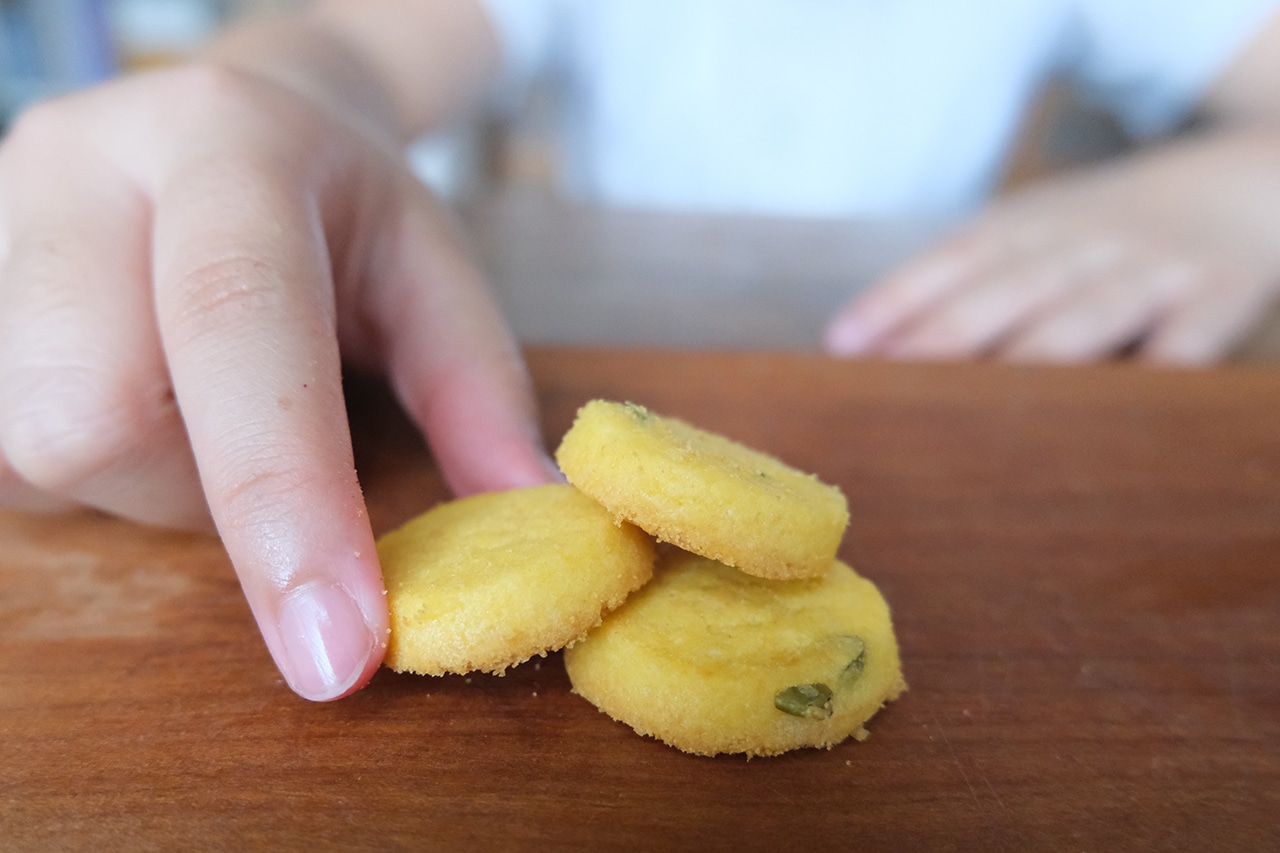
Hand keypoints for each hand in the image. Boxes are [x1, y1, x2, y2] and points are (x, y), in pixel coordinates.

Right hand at [0, 65, 557, 699]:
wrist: (241, 119)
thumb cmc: (350, 211)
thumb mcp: (437, 271)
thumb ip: (480, 393)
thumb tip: (525, 518)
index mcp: (232, 146)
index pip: (237, 322)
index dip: (282, 499)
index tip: (336, 652)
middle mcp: (85, 167)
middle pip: (90, 414)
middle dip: (190, 494)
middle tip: (259, 454)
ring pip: (32, 448)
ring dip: (139, 485)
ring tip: (199, 410)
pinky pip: (3, 450)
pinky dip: (87, 472)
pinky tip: (142, 402)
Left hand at [824, 160, 1279, 364]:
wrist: (1236, 185)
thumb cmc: (1100, 235)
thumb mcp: (1032, 234)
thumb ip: (961, 284)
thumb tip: (860, 347)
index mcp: (1028, 227)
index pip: (951, 262)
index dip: (897, 300)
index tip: (844, 345)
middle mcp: (1082, 244)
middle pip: (1007, 291)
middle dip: (947, 337)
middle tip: (893, 384)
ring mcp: (1151, 270)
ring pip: (1086, 315)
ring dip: (1032, 358)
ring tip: (981, 407)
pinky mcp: (1218, 295)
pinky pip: (1188, 337)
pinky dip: (1160, 366)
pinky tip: (1121, 402)